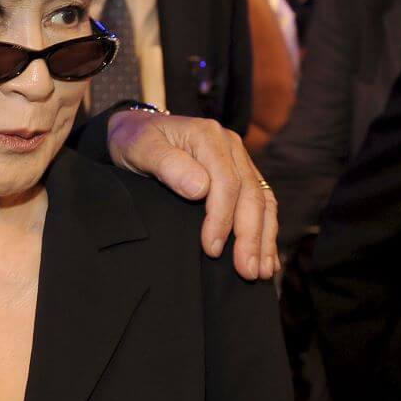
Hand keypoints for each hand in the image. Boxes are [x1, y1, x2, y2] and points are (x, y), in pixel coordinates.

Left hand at [107, 110, 277, 280]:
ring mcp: (237, 159)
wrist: (134, 128)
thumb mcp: (140, 148)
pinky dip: (265, 229)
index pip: (226, 182)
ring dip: (264, 238)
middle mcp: (229, 145)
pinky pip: (261, 202)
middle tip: (247, 271)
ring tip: (261, 271)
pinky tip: (266, 257)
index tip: (212, 249)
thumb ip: (167, 164)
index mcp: (208, 136)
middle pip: (250, 194)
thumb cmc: (134, 140)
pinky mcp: (239, 173)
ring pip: (262, 200)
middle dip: (251, 235)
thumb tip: (200, 189)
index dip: (222, 218)